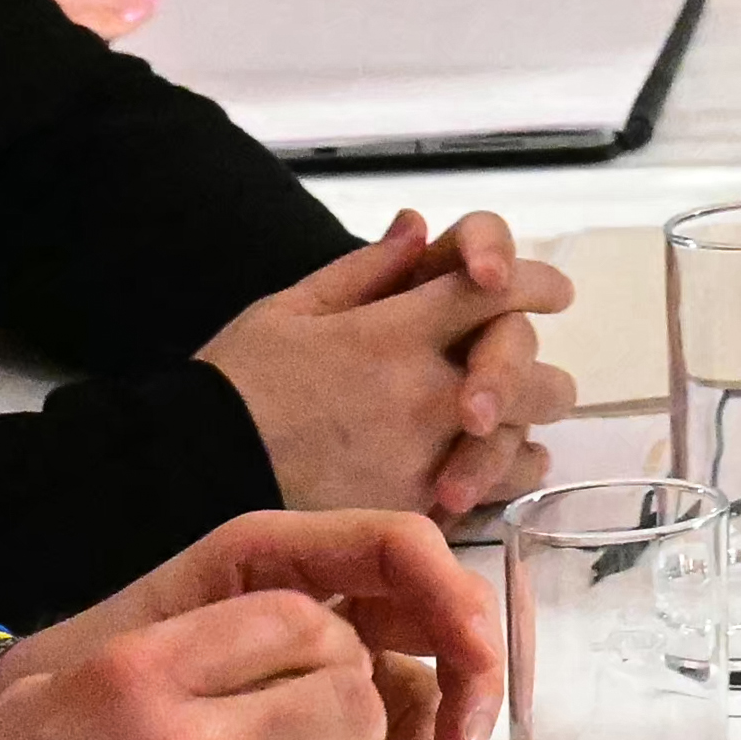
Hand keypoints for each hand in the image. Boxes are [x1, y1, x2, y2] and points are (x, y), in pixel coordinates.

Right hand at [196, 211, 575, 519]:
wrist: (185, 478)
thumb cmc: (232, 387)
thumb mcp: (287, 311)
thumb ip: (365, 271)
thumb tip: (420, 228)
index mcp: (396, 331)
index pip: (500, 289)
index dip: (537, 282)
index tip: (555, 290)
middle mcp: (425, 391)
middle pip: (532, 369)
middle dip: (537, 367)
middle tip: (527, 372)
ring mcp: (425, 456)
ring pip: (523, 441)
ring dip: (522, 432)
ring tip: (508, 432)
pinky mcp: (414, 512)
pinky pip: (487, 497)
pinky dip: (491, 485)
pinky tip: (475, 479)